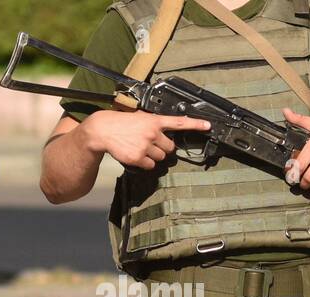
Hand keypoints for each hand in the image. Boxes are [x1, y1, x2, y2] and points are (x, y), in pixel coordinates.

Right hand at [79, 110, 209, 169]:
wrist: (101, 130)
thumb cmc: (120, 123)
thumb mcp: (139, 118)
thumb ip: (153, 124)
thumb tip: (165, 132)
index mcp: (153, 120)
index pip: (178, 122)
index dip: (195, 124)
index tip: (208, 125)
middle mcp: (152, 132)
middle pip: (170, 148)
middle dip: (162, 148)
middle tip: (149, 143)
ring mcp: (146, 146)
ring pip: (161, 158)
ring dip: (153, 156)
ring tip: (138, 147)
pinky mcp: (139, 157)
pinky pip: (150, 166)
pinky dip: (144, 163)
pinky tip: (134, 154)